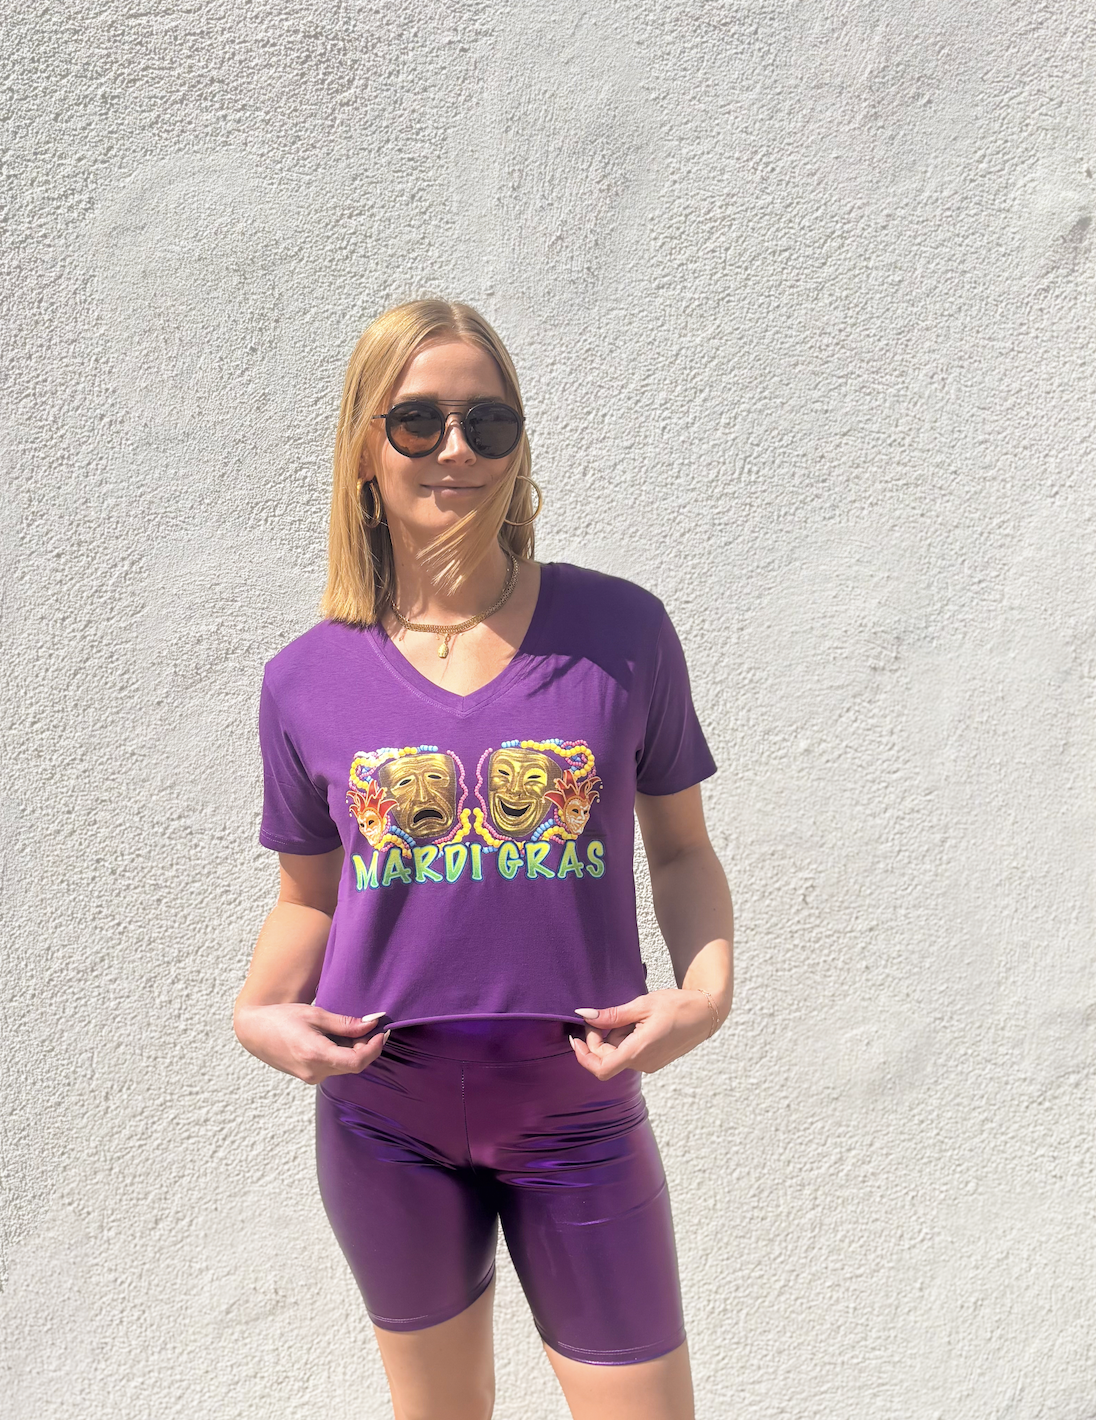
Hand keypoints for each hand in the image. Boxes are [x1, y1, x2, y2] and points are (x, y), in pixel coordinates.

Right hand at [234, 1003, 388, 1084]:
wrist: (254, 1031)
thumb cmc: (282, 1018)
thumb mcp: (315, 1015)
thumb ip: (345, 1023)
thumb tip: (372, 1023)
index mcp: (316, 1055)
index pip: (357, 1061)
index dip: (374, 1048)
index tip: (382, 1031)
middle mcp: (314, 1072)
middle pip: (353, 1065)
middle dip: (366, 1046)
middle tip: (368, 1024)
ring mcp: (311, 1077)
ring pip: (344, 1067)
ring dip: (354, 1050)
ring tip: (349, 1028)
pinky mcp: (309, 1076)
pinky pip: (334, 1067)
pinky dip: (342, 1054)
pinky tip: (337, 1037)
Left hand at [570, 988, 712, 1079]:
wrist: (706, 1013)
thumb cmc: (677, 1006)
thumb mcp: (642, 1005)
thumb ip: (612, 1014)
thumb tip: (584, 1015)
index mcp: (639, 1051)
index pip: (601, 1069)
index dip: (584, 1056)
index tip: (576, 1037)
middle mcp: (643, 1063)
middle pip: (607, 1059)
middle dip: (599, 1039)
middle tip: (602, 1016)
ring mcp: (650, 1064)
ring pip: (619, 1055)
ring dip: (614, 1037)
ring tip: (630, 1016)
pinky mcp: (654, 1061)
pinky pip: (630, 1054)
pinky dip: (625, 1040)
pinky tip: (636, 1023)